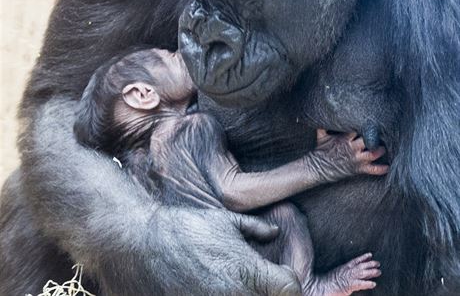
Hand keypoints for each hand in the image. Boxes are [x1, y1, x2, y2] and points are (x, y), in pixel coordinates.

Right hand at [150, 206, 301, 295]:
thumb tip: (274, 231)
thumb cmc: (182, 229)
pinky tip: (210, 290)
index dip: (288, 283)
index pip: (291, 290)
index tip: (278, 276)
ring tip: (231, 287)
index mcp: (248, 273)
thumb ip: (255, 228)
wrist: (136, 243)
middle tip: (255, 283)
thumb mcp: (223, 221)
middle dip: (268, 294)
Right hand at [309, 129, 388, 182]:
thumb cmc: (320, 152)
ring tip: (383, 148)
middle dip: (376, 138)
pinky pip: (373, 170)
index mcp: (345, 139)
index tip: (372, 124)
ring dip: (381, 150)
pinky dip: (382, 169)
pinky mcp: (358, 169)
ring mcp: (356, 159)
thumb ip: (324, 125)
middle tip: (382, 135)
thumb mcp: (321, 136)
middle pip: (369, 141)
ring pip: (374, 154)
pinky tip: (388, 167)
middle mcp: (352, 148)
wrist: (317, 168)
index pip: (359, 130)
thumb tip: (323, 114)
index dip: (366, 127)